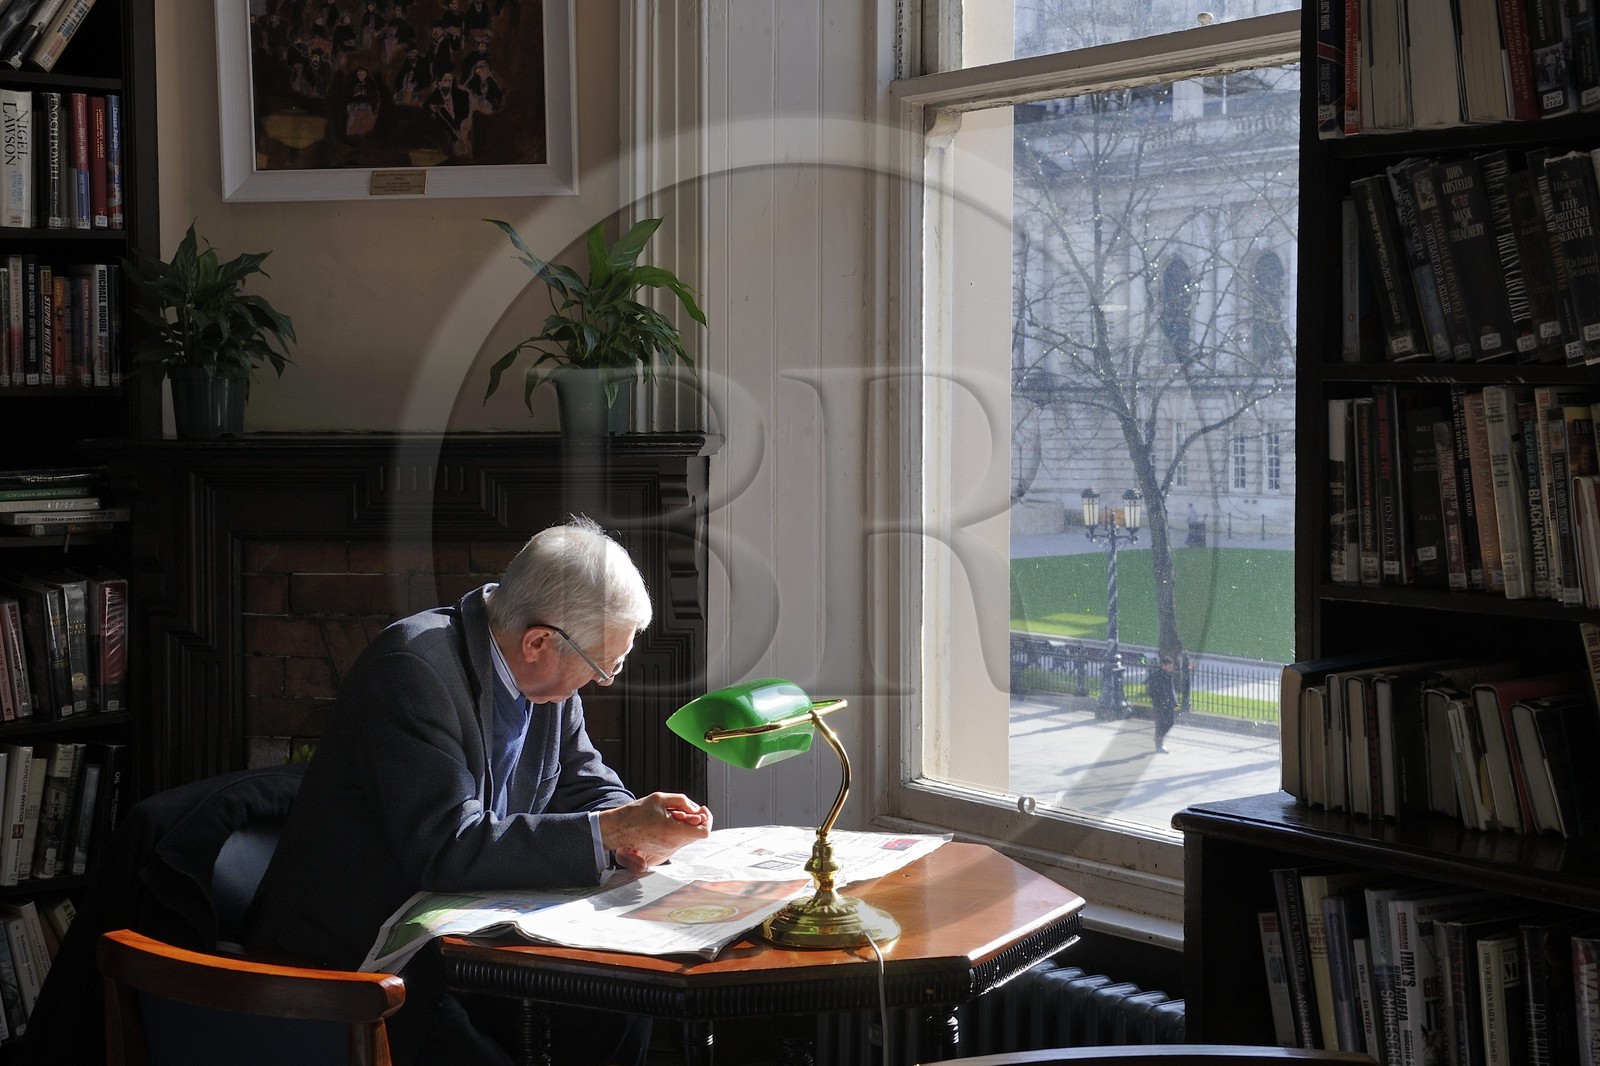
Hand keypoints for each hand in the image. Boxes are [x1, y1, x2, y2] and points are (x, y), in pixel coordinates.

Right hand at [597, 792, 712, 870]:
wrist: (619, 829)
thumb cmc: (637, 813)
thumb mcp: (660, 798)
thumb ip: (682, 801)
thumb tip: (695, 809)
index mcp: (674, 831)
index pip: (704, 832)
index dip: (707, 819)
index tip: (701, 810)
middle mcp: (673, 844)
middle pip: (698, 834)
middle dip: (696, 820)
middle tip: (685, 810)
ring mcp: (669, 849)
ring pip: (689, 837)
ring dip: (687, 825)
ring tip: (673, 815)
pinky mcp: (664, 851)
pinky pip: (679, 840)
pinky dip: (679, 830)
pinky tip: (668, 821)